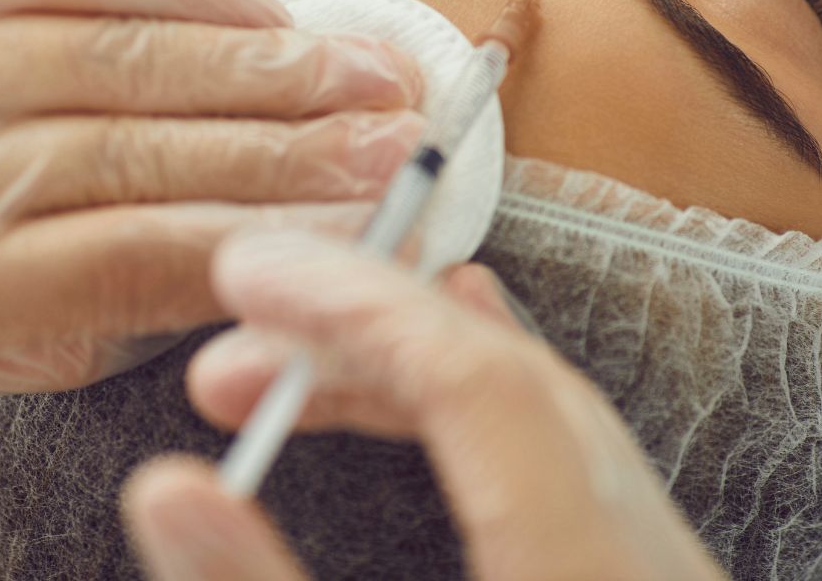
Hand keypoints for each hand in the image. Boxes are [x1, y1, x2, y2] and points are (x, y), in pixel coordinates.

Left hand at [0, 0, 421, 395]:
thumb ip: (48, 321)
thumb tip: (203, 269)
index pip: (135, 260)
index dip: (268, 241)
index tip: (361, 233)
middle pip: (152, 150)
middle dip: (297, 150)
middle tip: (397, 144)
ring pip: (131, 56)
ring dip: (266, 67)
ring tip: (364, 73)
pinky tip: (259, 6)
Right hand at [122, 230, 727, 580]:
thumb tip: (169, 491)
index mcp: (584, 577)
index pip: (480, 385)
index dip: (360, 306)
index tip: (253, 272)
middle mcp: (640, 560)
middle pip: (507, 378)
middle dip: (360, 334)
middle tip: (238, 346)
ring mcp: (652, 566)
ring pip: (532, 406)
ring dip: (405, 368)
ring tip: (291, 368)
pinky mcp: (629, 576)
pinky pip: (554, 448)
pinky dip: (472, 399)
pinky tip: (421, 381)